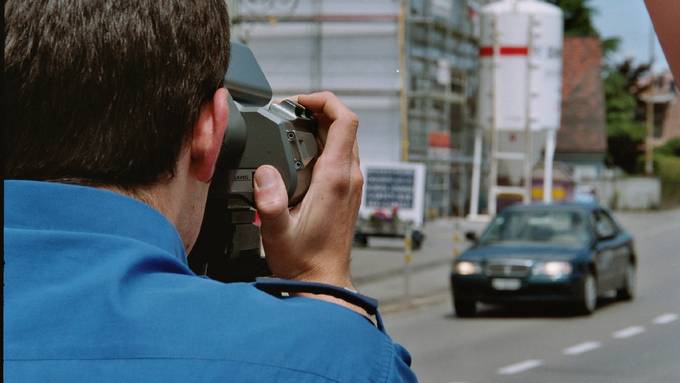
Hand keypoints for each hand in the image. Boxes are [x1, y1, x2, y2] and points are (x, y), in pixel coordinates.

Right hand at [253, 91, 361, 289]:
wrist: (323, 280)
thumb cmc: (304, 259)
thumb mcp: (277, 232)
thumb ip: (270, 202)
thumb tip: (265, 172)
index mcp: (335, 178)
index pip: (345, 120)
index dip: (324, 101)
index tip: (299, 102)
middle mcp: (349, 176)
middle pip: (345, 125)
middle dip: (318, 110)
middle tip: (289, 113)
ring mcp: (351, 184)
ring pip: (345, 139)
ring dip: (322, 126)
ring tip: (291, 128)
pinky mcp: (348, 192)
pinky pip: (342, 155)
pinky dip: (324, 143)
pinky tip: (300, 154)